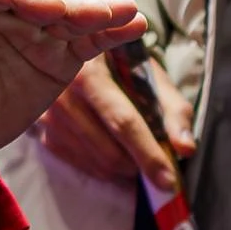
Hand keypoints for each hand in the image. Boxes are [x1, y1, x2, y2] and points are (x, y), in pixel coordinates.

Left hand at [0, 0, 141, 167]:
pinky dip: (110, 34)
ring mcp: (33, 27)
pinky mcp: (55, 57)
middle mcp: (3, 0)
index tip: (45, 7)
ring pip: (70, 15)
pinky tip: (133, 27)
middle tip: (96, 14)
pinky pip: (85, 43)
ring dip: (98, 13)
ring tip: (127, 15)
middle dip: (70, 3)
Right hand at [32, 47, 194, 192]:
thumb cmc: (120, 61)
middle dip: (140, 166)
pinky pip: (82, 165)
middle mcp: (62, 95)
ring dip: (125, 168)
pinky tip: (116, 150)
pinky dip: (106, 167)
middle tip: (159, 162)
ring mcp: (49, 117)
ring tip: (138, 153)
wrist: (79, 48)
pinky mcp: (44, 133)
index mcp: (90, 73)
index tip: (169, 181)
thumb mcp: (151, 75)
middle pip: (109, 151)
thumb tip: (186, 149)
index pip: (123, 123)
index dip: (149, 154)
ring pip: (97, 163)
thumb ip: (173, 112)